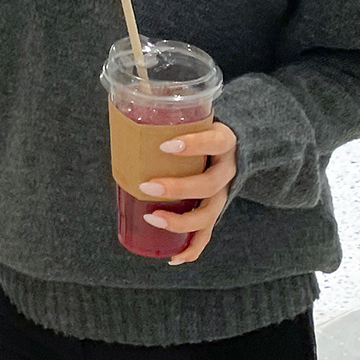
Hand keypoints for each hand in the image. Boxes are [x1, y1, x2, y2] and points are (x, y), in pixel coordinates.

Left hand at [138, 121, 237, 265]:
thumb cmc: (201, 131)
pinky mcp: (215, 212)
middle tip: (148, 186)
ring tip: (152, 218)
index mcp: (224, 143)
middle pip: (209, 184)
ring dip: (180, 221)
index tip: (165, 145)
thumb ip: (169, 114)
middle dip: (178, 188)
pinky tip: (174, 258)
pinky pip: (207, 235)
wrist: (231, 147)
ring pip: (208, 215)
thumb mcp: (194, 119)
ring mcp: (223, 195)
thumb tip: (128, 101)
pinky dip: (192, 249)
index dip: (194, 145)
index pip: (215, 142)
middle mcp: (227, 171)